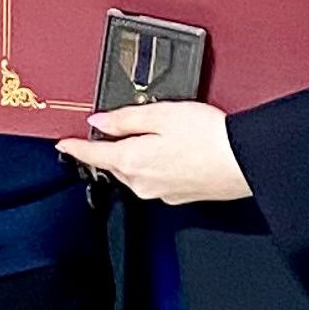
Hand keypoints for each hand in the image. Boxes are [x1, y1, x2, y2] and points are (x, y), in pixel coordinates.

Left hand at [60, 101, 252, 205]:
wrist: (245, 161)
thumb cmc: (209, 136)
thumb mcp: (161, 114)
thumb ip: (125, 118)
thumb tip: (99, 121)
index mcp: (132, 161)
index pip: (93, 156)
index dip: (75, 147)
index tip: (63, 144)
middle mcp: (142, 183)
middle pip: (114, 163)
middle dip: (110, 148)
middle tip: (114, 128)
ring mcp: (161, 192)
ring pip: (135, 172)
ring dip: (135, 155)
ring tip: (154, 134)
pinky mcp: (180, 195)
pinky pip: (156, 178)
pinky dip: (156, 164)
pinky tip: (173, 151)